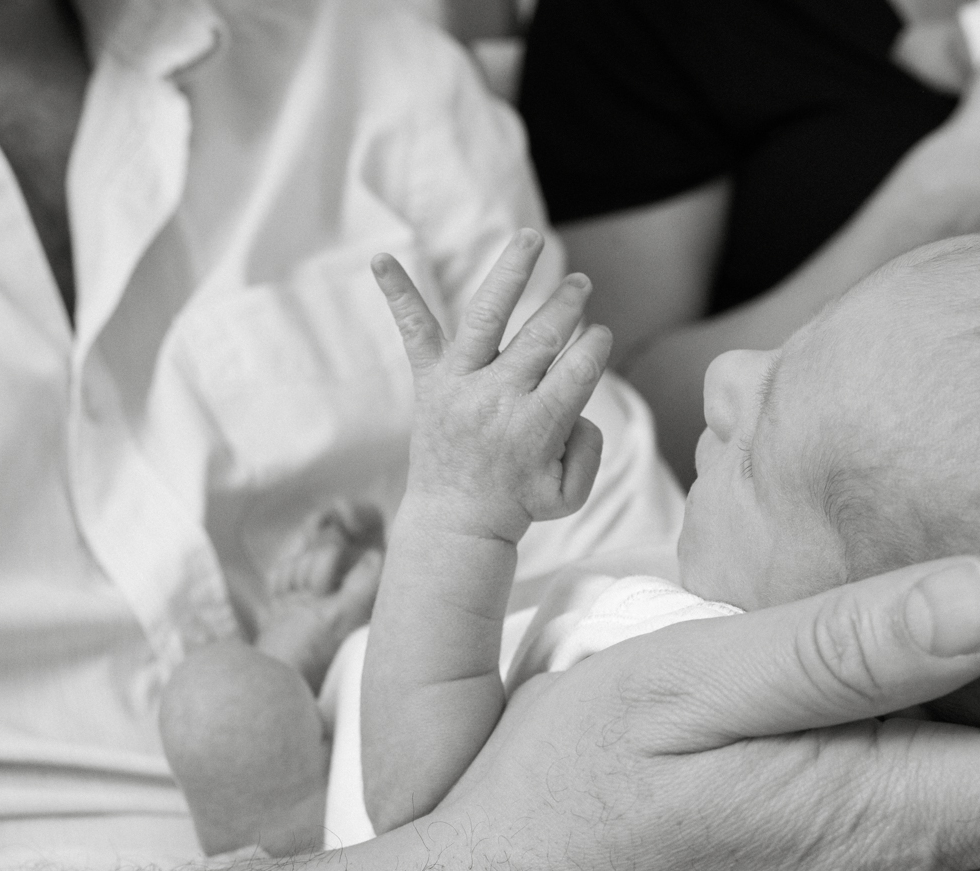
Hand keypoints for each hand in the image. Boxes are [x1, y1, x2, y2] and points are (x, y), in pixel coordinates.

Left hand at [373, 228, 609, 541]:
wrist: (455, 522)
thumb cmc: (519, 504)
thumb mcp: (570, 493)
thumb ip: (587, 448)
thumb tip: (576, 408)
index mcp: (536, 426)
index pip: (579, 368)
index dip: (596, 347)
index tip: (600, 337)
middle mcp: (497, 398)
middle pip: (542, 336)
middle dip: (566, 305)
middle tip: (579, 286)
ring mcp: (460, 385)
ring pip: (488, 315)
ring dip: (513, 273)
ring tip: (530, 238)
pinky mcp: (431, 382)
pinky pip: (415, 332)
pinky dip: (399, 294)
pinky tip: (380, 258)